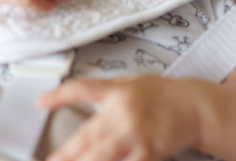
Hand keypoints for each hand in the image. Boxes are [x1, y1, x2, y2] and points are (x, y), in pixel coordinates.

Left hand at [37, 77, 200, 160]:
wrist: (195, 107)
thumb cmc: (163, 94)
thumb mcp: (133, 82)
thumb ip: (108, 89)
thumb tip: (80, 94)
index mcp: (118, 91)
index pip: (83, 90)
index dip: (60, 96)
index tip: (41, 102)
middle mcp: (124, 114)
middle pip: (86, 137)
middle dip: (64, 155)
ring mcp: (136, 135)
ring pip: (100, 158)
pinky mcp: (149, 153)